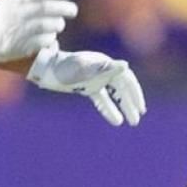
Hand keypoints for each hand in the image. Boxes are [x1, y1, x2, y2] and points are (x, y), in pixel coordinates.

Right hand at [0, 0, 78, 64]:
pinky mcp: (20, 46)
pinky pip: (42, 41)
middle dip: (63, 8)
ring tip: (59, 24)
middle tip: (73, 10)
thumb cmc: (3, 19)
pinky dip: (51, 39)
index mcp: (14, 0)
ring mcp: (17, 30)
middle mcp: (15, 14)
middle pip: (44, 8)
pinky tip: (51, 37)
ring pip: (45, 25)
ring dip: (57, 24)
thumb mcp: (12, 1)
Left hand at [29, 47, 145, 126]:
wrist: (46, 69)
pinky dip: (109, 109)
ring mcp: (95, 80)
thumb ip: (105, 68)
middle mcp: (103, 71)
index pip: (127, 79)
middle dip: (132, 102)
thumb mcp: (84, 68)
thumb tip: (126, 65)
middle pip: (123, 88)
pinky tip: (116, 121)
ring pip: (115, 95)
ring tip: (131, 122)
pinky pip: (102, 99)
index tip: (140, 107)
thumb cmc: (64, 67)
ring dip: (124, 107)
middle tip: (138, 117)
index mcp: (106, 64)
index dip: (135, 93)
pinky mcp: (87, 87)